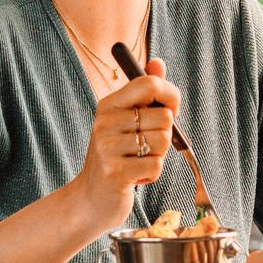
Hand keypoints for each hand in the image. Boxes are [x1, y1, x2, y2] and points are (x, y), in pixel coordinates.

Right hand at [72, 57, 180, 230]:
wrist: (90, 199)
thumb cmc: (115, 157)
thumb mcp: (125, 121)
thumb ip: (144, 92)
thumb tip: (158, 63)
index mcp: (109, 104)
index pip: (149, 83)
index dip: (171, 96)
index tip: (171, 111)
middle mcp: (105, 122)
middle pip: (163, 116)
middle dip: (164, 135)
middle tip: (144, 148)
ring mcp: (108, 147)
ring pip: (162, 140)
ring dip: (158, 156)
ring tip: (139, 161)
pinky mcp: (115, 172)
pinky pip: (156, 164)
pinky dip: (153, 173)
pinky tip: (136, 176)